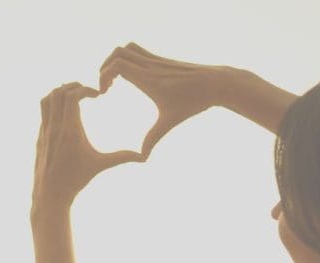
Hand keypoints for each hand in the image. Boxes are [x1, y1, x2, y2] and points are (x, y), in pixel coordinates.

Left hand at [32, 83, 142, 211]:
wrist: (50, 194)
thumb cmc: (76, 180)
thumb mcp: (100, 166)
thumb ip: (121, 157)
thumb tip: (144, 157)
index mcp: (70, 131)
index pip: (72, 96)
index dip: (85, 89)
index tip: (97, 95)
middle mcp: (55, 128)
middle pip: (58, 92)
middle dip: (73, 86)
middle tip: (86, 91)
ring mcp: (44, 132)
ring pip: (46, 99)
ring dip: (59, 92)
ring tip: (74, 96)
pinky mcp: (40, 137)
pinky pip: (42, 112)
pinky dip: (53, 104)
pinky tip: (66, 112)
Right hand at [99, 43, 230, 158]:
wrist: (216, 83)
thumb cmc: (194, 102)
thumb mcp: (171, 121)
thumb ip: (153, 138)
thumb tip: (142, 158)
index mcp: (148, 79)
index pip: (118, 65)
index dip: (104, 76)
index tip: (105, 92)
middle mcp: (150, 66)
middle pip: (118, 52)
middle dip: (105, 67)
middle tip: (106, 86)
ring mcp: (156, 60)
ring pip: (128, 47)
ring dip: (116, 59)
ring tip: (115, 79)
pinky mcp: (162, 60)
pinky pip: (138, 51)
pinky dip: (128, 59)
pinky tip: (132, 77)